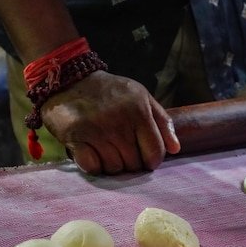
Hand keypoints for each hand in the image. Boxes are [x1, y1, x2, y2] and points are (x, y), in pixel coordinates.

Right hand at [40, 71, 180, 174]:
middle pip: (134, 164)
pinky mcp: (74, 137)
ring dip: (112, 164)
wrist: (70, 78)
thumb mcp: (142, 97)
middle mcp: (119, 122)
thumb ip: (162, 122)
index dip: (152, 161)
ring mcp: (96, 130)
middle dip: (131, 163)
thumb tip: (176, 149)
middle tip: (122, 151)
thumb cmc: (111, 92)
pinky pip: (92, 167)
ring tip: (106, 150)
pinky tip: (92, 152)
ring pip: (114, 168)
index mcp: (139, 112)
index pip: (155, 153)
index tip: (144, 158)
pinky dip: (93, 165)